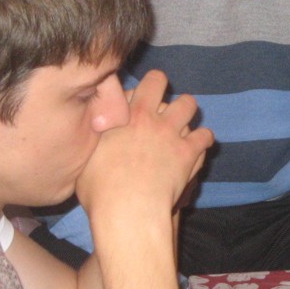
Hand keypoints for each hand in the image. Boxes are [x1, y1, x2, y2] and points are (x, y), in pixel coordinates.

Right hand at [76, 70, 213, 219]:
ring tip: (185, 115)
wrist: (127, 207)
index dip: (129, 91)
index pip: (125, 87)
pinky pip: (204, 136)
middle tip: (159, 94)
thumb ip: (92, 143)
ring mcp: (170, 132)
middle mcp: (146, 117)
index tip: (131, 98)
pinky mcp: (188, 151)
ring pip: (188, 104)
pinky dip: (205, 138)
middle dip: (159, 82)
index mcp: (119, 117)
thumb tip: (89, 140)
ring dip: (187, 107)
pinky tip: (202, 143)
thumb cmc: (100, 190)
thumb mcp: (85, 160)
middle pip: (158, 81)